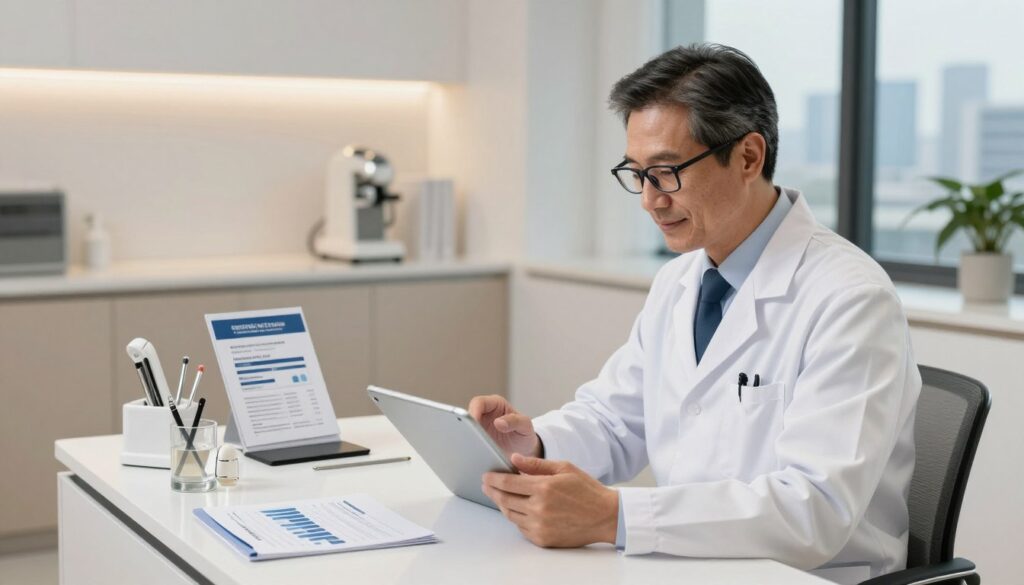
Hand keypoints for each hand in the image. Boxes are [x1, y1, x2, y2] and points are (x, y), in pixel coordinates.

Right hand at [468, 395, 541, 457]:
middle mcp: (484, 415)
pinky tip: (470, 457)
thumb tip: (498, 422)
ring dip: (464, 439)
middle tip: (467, 437)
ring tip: (468, 449)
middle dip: (465, 426)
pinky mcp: (476, 442)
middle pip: (468, 416)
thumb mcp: (525, 426)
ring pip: (465, 431)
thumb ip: (515, 421)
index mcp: (495, 405)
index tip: (473, 422)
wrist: (525, 452)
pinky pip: (467, 444)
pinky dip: (467, 449)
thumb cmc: (524, 434)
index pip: (479, 402)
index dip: (473, 410)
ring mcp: (478, 429)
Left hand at [482, 453, 617, 547]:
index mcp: (544, 487)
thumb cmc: (587, 490)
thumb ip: (536, 464)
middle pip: (505, 499)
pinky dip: (515, 517)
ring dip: (501, 504)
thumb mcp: (564, 468)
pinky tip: (516, 509)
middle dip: (492, 491)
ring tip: (499, 496)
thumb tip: (514, 459)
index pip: (509, 482)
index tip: (486, 475)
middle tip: (486, 485)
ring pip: (510, 515)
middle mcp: (539, 508)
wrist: (605, 516)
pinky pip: (521, 527)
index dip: (494, 479)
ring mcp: (540, 526)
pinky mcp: (543, 539)